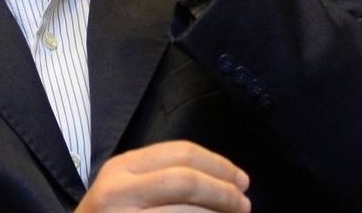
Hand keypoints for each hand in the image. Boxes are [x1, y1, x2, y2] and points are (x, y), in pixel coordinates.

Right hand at [76, 141, 250, 212]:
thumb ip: (159, 177)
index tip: (241, 180)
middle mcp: (118, 191)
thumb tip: (223, 181)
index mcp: (121, 168)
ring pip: (187, 212)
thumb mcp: (125, 188)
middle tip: (243, 205)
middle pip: (186, 181)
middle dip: (224, 193)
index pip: (179, 153)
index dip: (218, 165)